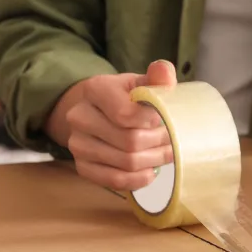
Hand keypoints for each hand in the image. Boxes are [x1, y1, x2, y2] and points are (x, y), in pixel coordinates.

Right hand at [51, 60, 177, 189]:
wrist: (101, 113)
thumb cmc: (128, 98)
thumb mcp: (141, 83)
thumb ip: (156, 78)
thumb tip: (164, 71)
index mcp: (95, 89)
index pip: (126, 114)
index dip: (153, 121)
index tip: (165, 120)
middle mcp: (79, 116)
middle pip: (129, 141)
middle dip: (159, 143)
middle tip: (173, 141)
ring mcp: (77, 143)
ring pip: (126, 162)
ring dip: (154, 161)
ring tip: (165, 153)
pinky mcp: (82, 166)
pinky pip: (115, 180)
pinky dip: (139, 179)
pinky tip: (150, 170)